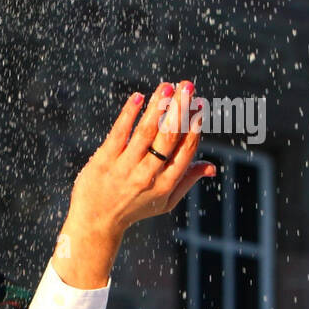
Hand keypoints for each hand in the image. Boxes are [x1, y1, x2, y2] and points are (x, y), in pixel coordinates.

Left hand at [52, 79, 215, 287]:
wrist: (95, 223)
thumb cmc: (133, 208)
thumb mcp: (164, 201)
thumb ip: (186, 180)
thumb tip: (212, 167)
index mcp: (166, 184)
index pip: (185, 150)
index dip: (194, 127)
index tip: (199, 105)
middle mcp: (147, 176)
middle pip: (168, 137)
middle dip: (180, 109)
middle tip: (188, 85)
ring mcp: (124, 168)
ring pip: (145, 132)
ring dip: (158, 106)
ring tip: (167, 86)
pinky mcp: (103, 161)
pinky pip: (119, 133)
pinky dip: (129, 114)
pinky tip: (138, 97)